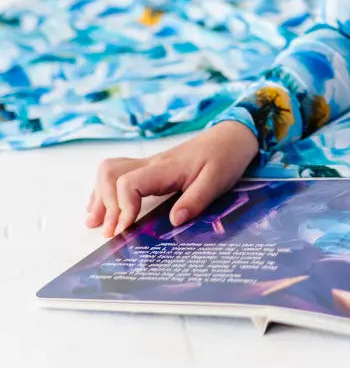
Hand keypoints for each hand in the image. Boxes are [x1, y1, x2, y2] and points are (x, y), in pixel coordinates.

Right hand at [84, 121, 259, 237]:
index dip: (122, 207)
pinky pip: (119, 173)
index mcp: (166, 168)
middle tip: (110, 231)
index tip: (126, 229)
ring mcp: (150, 164)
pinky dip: (106, 190)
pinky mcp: (152, 168)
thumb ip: (196, 200)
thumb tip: (174, 221)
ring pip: (110, 171)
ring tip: (97, 223)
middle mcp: (152, 164)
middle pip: (110, 174)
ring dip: (100, 196)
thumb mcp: (218, 180)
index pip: (129, 183)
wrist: (233, 136)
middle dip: (104, 204)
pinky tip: (105, 208)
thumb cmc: (226, 156)